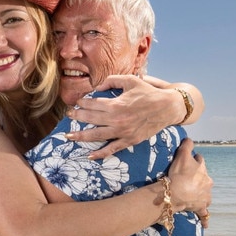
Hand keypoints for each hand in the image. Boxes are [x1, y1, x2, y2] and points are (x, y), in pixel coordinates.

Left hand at [65, 75, 184, 159]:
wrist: (167, 108)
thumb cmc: (148, 92)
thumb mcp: (130, 80)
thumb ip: (111, 81)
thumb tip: (97, 86)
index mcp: (116, 104)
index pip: (93, 104)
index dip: (82, 102)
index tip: (76, 102)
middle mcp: (117, 120)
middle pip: (91, 119)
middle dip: (77, 116)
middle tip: (69, 115)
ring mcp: (123, 132)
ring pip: (97, 135)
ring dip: (81, 136)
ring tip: (68, 136)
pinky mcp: (129, 141)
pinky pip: (112, 149)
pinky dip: (100, 154)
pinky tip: (89, 156)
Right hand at [166, 138, 212, 227]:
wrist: (176, 192)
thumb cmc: (178, 173)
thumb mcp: (181, 155)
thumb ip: (186, 145)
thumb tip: (189, 139)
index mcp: (202, 169)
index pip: (199, 160)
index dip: (193, 160)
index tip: (187, 162)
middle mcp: (207, 181)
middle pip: (204, 177)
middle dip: (198, 178)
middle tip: (188, 179)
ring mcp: (205, 195)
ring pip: (206, 193)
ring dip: (202, 194)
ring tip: (193, 195)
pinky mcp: (201, 207)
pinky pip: (204, 213)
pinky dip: (204, 218)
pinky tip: (205, 224)